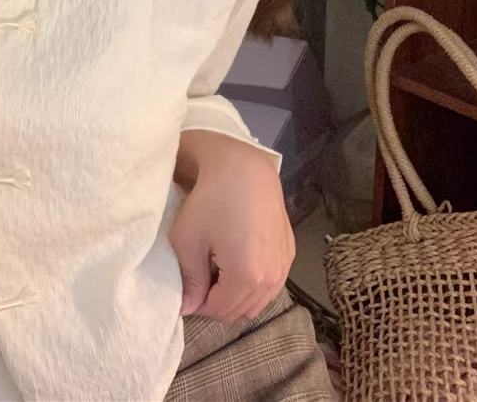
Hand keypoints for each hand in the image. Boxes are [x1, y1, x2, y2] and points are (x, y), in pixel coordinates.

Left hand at [170, 131, 294, 321]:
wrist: (244, 166)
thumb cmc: (211, 199)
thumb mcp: (189, 240)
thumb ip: (190, 280)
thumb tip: (188, 307)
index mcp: (247, 277)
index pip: (219, 310)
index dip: (197, 303)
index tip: (186, 287)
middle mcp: (272, 277)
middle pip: (240, 310)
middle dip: (217, 302)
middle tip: (200, 279)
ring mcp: (285, 264)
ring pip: (259, 300)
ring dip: (237, 295)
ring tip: (218, 270)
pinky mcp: (290, 251)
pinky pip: (271, 284)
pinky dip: (254, 283)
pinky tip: (239, 261)